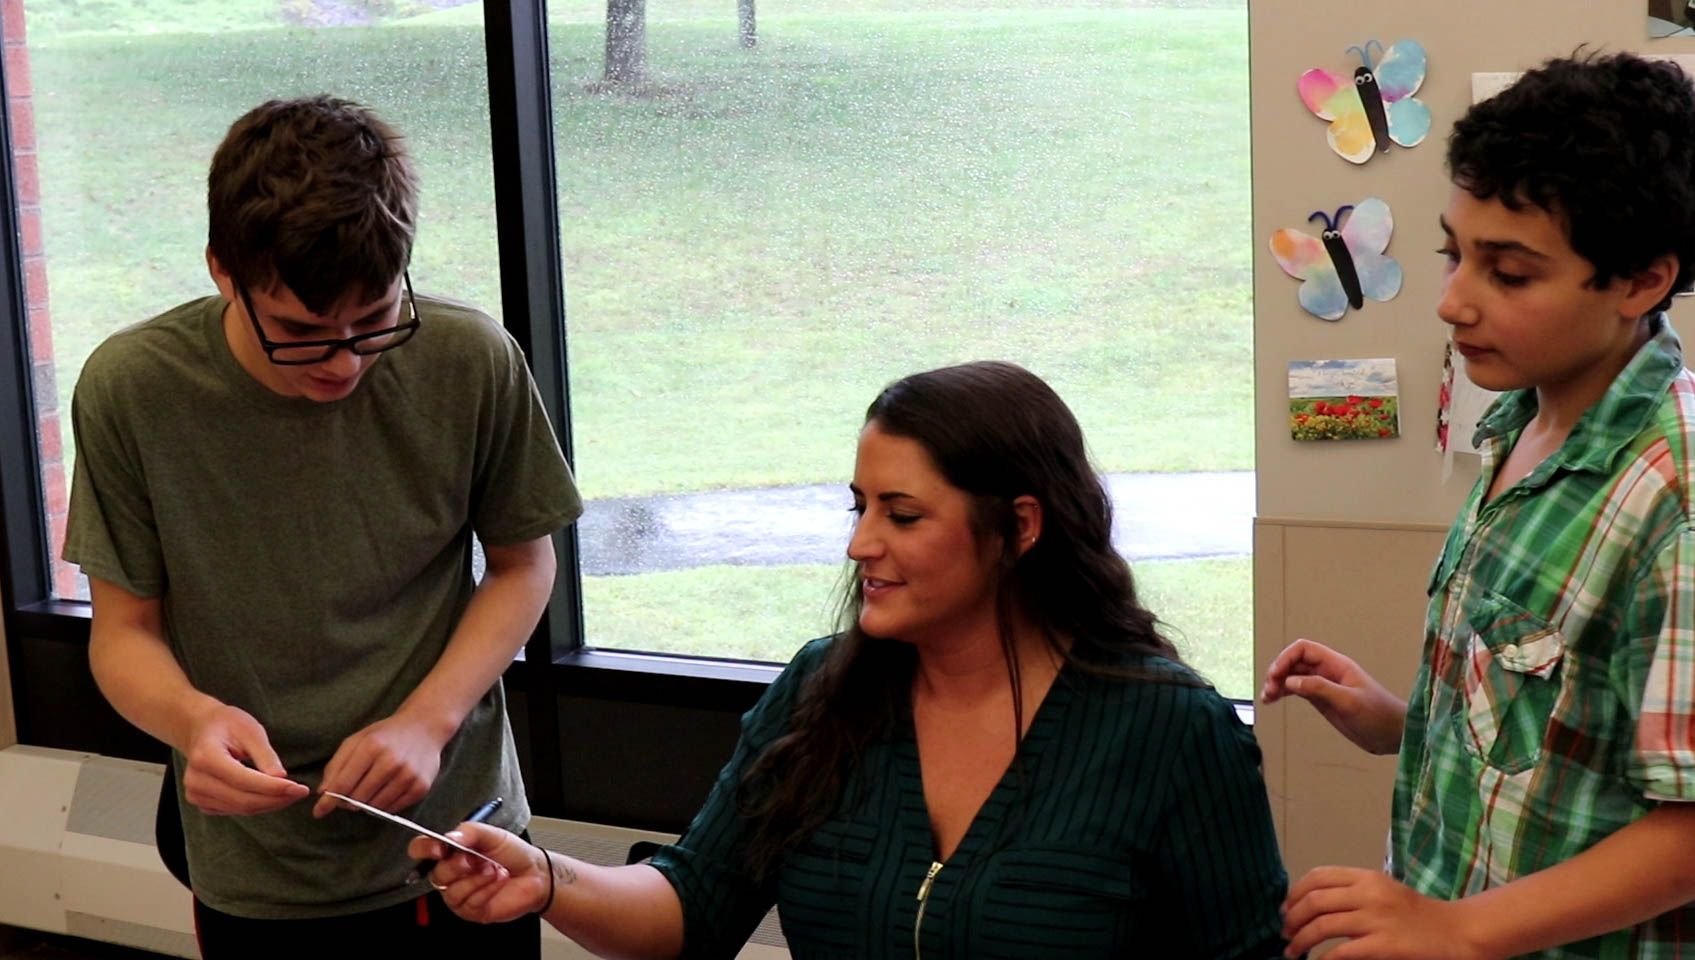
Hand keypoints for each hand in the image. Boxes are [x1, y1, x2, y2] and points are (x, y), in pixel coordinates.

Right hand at [181, 703, 310, 815]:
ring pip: (240, 808)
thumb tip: (282, 779)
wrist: (201, 728)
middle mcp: (196, 780)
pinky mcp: (202, 803)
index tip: (299, 788)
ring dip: (269, 804)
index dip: (274, 788)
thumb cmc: (227, 724)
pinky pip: (234, 810)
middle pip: (243, 800)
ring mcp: (196, 794)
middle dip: (276, 799)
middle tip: (301, 792)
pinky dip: (257, 806)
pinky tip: (273, 796)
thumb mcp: (250, 729)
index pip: (244, 780)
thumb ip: (265, 755)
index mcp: (206, 758)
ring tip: (291, 794)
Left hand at [312, 712, 448, 817]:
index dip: (328, 800)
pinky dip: (384, 805)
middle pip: (358, 798)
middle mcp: (391, 761)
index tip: (319, 811)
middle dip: (348, 801)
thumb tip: (323, 793)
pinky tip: (385, 791)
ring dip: (367, 803)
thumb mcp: (358, 741)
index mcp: (371, 747)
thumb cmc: (386, 735)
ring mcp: (408, 775)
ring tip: (370, 789)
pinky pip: (393, 809)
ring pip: (375, 806)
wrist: (424, 728)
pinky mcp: (421, 787)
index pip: (343, 783)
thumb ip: (337, 765)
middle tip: (350, 794)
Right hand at [409, 822, 548, 923]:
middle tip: (477, 860)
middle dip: (458, 866)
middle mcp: (451, 874)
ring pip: (451, 891)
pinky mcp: (470, 910)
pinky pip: (468, 903)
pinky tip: (497, 882)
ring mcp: (459, 893)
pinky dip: (486, 890)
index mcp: (450, 852)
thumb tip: (449, 836)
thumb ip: (470, 832)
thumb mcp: (493, 835)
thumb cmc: (512, 853)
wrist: (535, 874)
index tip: (440, 848)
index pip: (422, 850)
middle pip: (435, 874)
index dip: (425, 849)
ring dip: (477, 879)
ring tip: (495, 870)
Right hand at [1261, 639, 1406, 753]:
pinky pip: (1298, 690)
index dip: (1286, 658)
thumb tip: (1290, 681)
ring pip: (1293, 676)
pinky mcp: (1323, 700)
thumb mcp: (1349, 701)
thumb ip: (1320, 688)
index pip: (1304, 650)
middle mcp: (1328, 672)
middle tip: (1268, 690)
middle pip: (1294, 662)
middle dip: (1278, 672)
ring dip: (1278, 683)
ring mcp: (1324, 686)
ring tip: (1267, 698)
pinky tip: (1273, 700)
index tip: (1275, 675)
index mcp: (1337, 665)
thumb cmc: (1378, 715)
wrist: (1393, 735)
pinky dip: (1284, 693)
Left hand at [1282, 867, 1485, 959]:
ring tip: (1293, 951)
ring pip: (1322, 926)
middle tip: (1285, 932)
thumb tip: (1313, 902)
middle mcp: (1369, 894)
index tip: (1286, 908)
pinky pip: (1342, 952)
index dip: (1295, 893)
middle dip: (1292, 918)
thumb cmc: (1417, 915)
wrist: (1456, 932)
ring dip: (1300, 941)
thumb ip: (1353, 892)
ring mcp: (1376, 919)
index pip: (1318, 876)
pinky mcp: (1383, 945)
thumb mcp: (1384, 891)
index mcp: (1367, 877)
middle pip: (1314, 901)